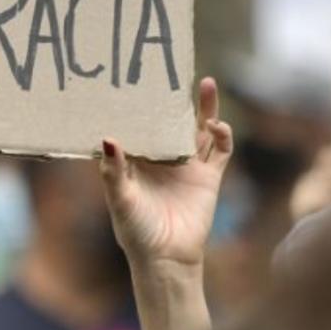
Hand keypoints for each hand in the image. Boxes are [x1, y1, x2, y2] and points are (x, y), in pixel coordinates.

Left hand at [100, 77, 234, 270]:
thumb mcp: (120, 199)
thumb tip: (108, 139)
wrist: (166, 259)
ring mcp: (188, 167)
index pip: (139, 126)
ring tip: (206, 83)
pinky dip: (223, 136)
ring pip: (199, 130)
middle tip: (175, 70)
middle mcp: (163, 159)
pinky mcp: (209, 178)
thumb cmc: (135, 231)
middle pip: (171, 121)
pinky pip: (221, 151)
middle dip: (174, 98)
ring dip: (204, 108)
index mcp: (138, 161)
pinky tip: (216, 124)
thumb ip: (113, 171)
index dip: (138, 105)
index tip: (135, 81)